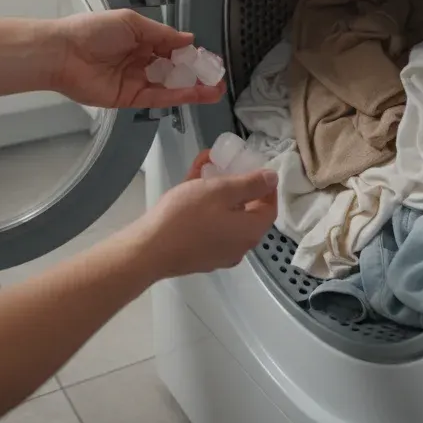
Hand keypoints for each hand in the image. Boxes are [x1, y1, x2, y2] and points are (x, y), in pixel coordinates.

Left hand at [51, 9, 225, 108]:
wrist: (63, 53)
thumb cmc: (94, 31)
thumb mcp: (131, 22)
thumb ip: (161, 34)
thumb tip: (188, 39)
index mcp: (139, 39)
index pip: (170, 47)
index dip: (189, 52)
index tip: (208, 57)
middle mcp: (140, 61)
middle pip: (173, 68)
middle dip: (196, 72)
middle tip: (217, 75)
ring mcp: (136, 81)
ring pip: (170, 86)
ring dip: (193, 88)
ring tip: (216, 89)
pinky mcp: (129, 99)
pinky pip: (158, 98)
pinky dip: (178, 96)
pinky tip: (197, 93)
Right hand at [124, 149, 278, 279]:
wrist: (148, 250)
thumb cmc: (187, 216)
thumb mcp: (220, 191)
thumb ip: (250, 184)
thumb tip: (274, 179)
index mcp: (250, 232)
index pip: (269, 208)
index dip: (266, 187)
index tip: (254, 167)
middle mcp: (239, 247)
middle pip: (247, 213)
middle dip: (237, 187)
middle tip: (225, 167)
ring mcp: (218, 253)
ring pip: (225, 218)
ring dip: (218, 194)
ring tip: (203, 171)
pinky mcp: (198, 255)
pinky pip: (209, 227)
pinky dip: (205, 208)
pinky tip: (190, 188)